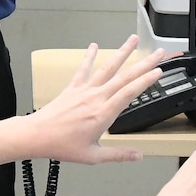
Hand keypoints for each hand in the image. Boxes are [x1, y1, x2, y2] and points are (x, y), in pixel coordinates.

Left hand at [22, 37, 167, 163]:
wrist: (36, 135)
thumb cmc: (61, 145)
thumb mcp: (93, 156)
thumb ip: (117, 155)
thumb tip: (137, 156)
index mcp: (103, 114)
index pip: (130, 92)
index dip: (146, 80)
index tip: (158, 71)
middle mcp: (95, 98)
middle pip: (125, 76)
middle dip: (144, 63)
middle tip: (158, 53)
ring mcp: (84, 91)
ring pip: (108, 68)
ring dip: (122, 52)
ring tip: (133, 40)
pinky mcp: (73, 88)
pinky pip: (83, 69)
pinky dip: (89, 57)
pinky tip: (94, 46)